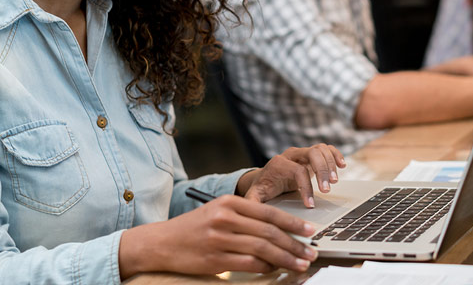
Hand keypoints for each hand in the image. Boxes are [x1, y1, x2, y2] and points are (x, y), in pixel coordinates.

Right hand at [118, 194, 317, 276]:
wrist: (161, 242)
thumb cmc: (194, 227)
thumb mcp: (218, 211)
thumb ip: (246, 217)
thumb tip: (279, 230)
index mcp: (229, 202)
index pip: (269, 212)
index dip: (293, 222)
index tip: (310, 230)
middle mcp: (226, 218)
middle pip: (269, 231)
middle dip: (295, 243)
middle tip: (311, 251)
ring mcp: (220, 239)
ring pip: (263, 248)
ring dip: (286, 258)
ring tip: (301, 263)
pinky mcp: (215, 259)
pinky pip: (249, 263)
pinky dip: (266, 267)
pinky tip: (276, 269)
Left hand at [239, 144, 345, 207]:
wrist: (266, 178)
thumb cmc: (263, 188)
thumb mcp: (256, 196)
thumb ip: (253, 203)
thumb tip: (249, 212)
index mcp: (278, 164)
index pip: (297, 171)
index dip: (306, 188)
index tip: (310, 205)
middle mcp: (291, 155)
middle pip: (312, 154)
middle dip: (322, 171)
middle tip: (327, 190)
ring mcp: (302, 153)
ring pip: (320, 149)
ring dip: (331, 164)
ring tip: (335, 181)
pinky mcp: (311, 155)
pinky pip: (326, 149)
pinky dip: (335, 155)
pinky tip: (342, 165)